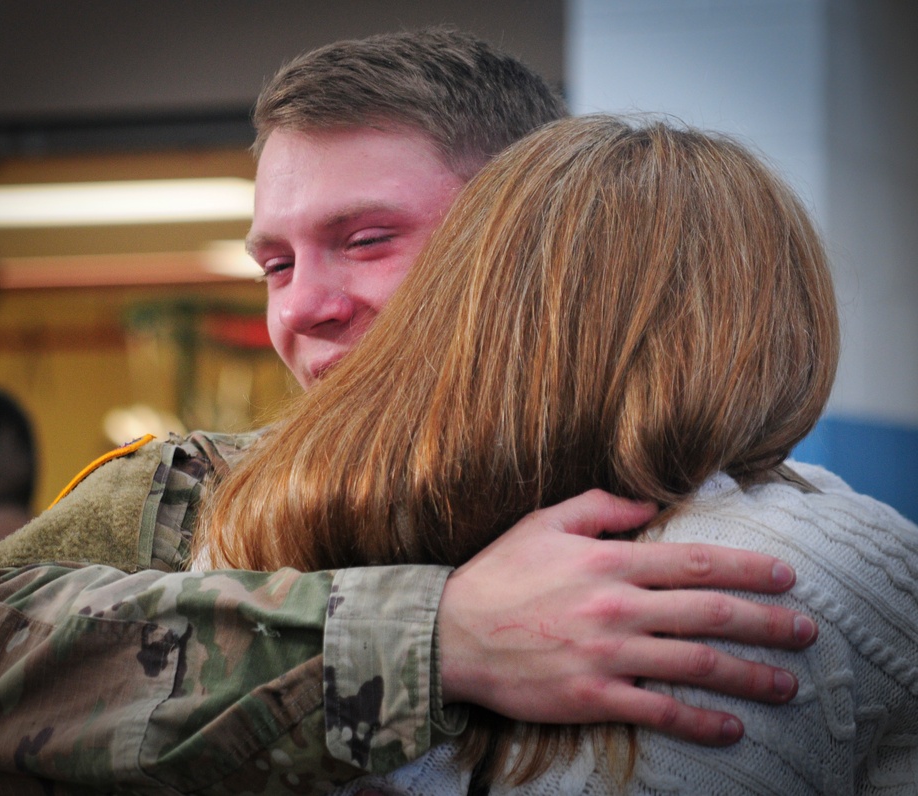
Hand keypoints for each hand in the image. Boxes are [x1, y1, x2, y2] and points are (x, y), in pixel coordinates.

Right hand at [437, 489, 816, 745]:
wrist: (451, 634)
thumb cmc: (497, 574)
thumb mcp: (544, 522)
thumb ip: (600, 505)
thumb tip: (650, 503)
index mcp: (610, 561)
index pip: (698, 562)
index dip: (750, 568)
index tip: (786, 576)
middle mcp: (619, 607)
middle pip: (712, 614)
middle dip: (767, 623)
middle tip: (806, 630)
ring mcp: (608, 655)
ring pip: (697, 664)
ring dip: (750, 675)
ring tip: (788, 683)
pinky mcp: (593, 696)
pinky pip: (660, 712)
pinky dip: (701, 722)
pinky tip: (732, 726)